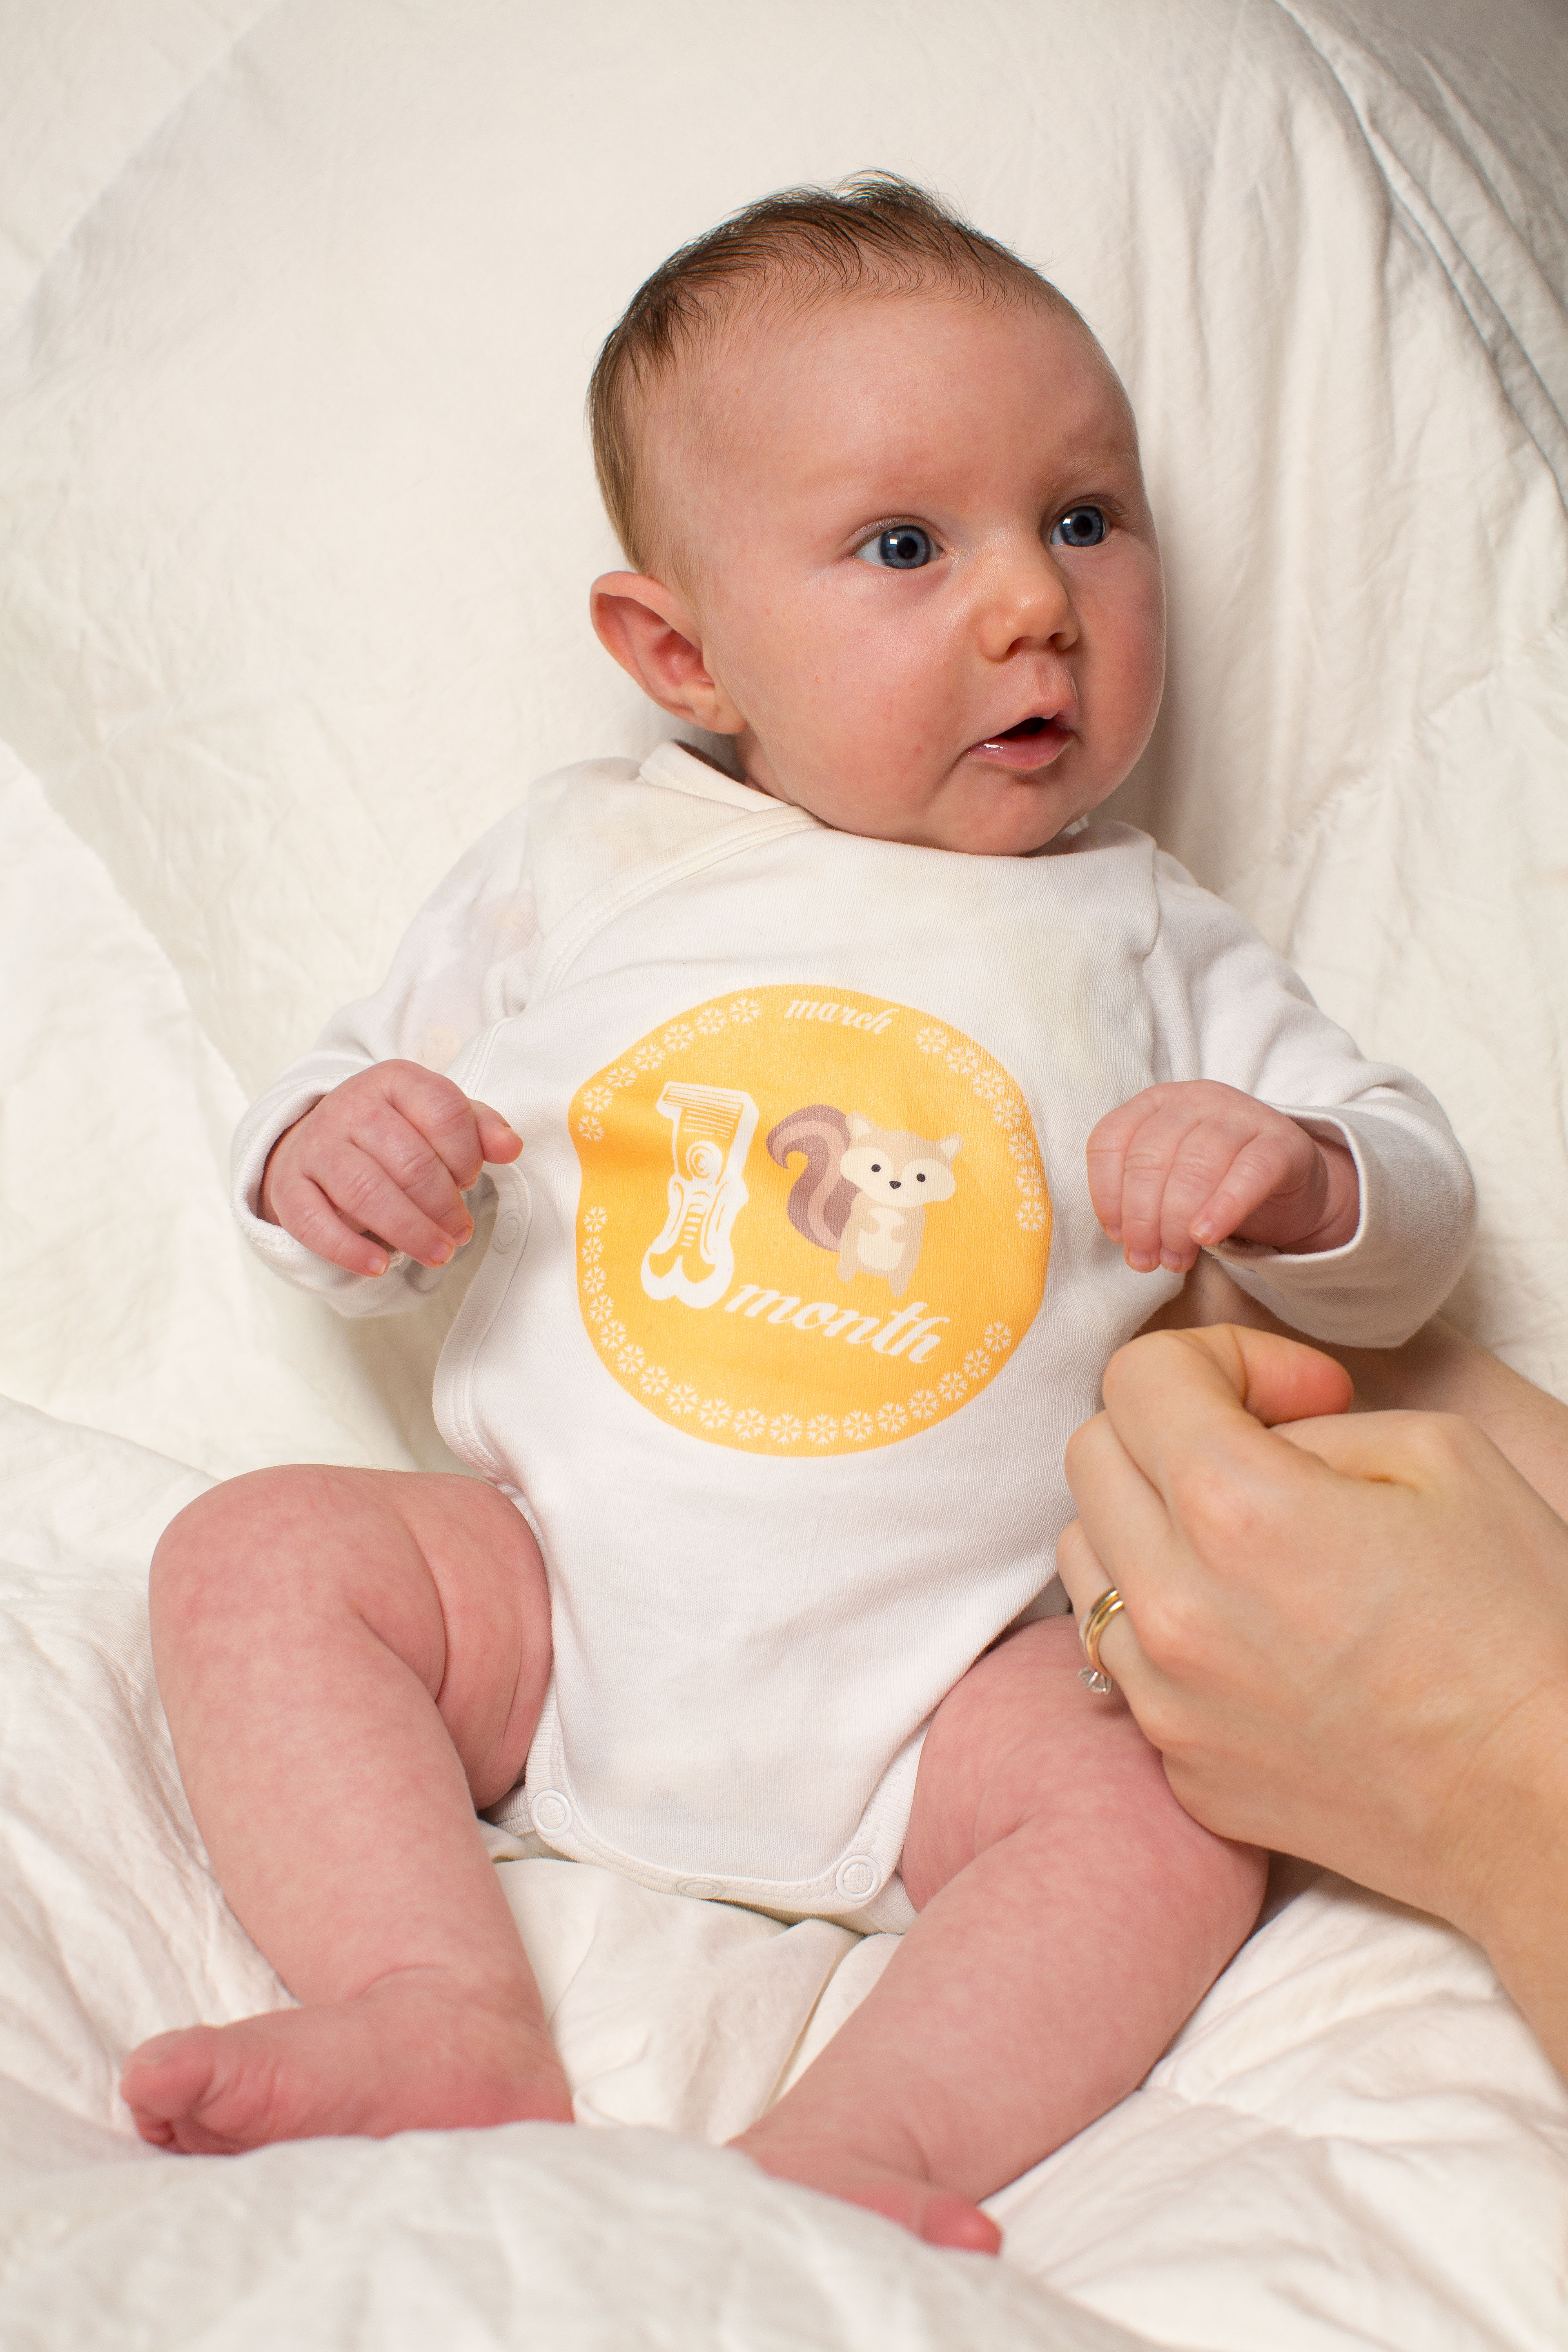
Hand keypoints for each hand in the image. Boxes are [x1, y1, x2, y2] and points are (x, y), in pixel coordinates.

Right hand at [259, 1061, 521, 1276]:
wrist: (320, 1140)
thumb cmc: (393, 1133)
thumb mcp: (438, 1118)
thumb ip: (480, 1128)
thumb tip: (511, 1146)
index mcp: (394, 1080)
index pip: (444, 1112)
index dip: (467, 1155)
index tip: (469, 1179)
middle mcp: (351, 1107)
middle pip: (409, 1160)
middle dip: (445, 1205)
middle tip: (460, 1232)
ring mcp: (316, 1146)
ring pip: (366, 1191)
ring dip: (410, 1231)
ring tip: (438, 1253)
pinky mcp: (290, 1186)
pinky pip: (315, 1223)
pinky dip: (349, 1250)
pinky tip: (379, 1266)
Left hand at [1057, 1322, 1567, 2072]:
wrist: (1543, 1806)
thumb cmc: (1518, 1630)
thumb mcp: (1443, 1458)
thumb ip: (1317, 1425)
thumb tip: (1257, 1433)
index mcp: (1234, 1509)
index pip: (1137, 1377)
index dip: (1219, 1358)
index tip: (1295, 1395)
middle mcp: (1173, 1605)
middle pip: (1091, 1456)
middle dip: (1170, 1429)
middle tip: (1265, 1452)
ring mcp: (1164, 1696)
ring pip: (1087, 1556)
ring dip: (1147, 1522)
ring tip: (1244, 1540)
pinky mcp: (1177, 1762)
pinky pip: (1125, 1655)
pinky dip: (1167, 1620)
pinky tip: (1255, 1629)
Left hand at [1086, 1081, 1358, 1271]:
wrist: (1290, 1180)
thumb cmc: (1215, 1182)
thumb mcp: (1168, 1180)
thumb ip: (1141, 1197)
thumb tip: (1124, 1239)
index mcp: (1156, 1103)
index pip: (1111, 1139)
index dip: (1106, 1194)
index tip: (1117, 1236)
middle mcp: (1195, 1099)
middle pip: (1150, 1157)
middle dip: (1141, 1219)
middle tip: (1145, 1261)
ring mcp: (1240, 1114)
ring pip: (1195, 1165)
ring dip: (1175, 1222)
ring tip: (1174, 1260)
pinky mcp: (1281, 1142)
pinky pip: (1248, 1173)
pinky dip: (1223, 1208)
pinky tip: (1206, 1237)